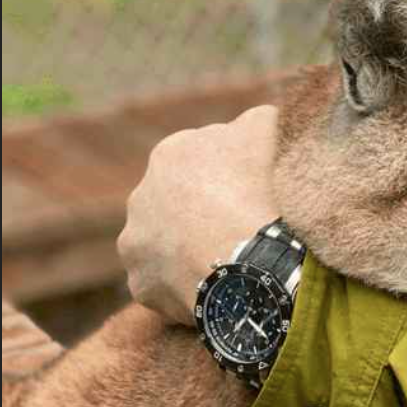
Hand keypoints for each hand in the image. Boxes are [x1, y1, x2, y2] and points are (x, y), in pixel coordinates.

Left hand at [117, 105, 279, 323]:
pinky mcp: (141, 284)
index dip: (232, 177)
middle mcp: (141, 195)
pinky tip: (217, 286)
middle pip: (179, 202)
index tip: (255, 193)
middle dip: (204, 212)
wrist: (252, 262)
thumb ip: (255, 120)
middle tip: (243, 227)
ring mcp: (136, 242)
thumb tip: (249, 123)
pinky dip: (187, 284)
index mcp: (172, 153)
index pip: (203, 161)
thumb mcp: (270, 131)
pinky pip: (166, 283)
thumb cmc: (263, 192)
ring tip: (230, 261)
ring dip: (190, 249)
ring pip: (167, 244)